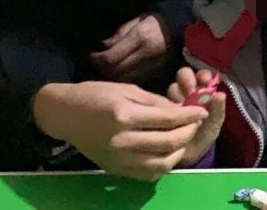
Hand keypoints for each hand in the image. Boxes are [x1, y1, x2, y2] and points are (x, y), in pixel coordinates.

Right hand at [33, 80, 206, 181]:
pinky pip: (147, 175)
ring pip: (161, 164)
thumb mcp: (126, 90)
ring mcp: (119, 159)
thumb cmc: (94, 94)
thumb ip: (155, 102)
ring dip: (178, 152)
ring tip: (183, 139)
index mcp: (124, 116)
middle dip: (188, 133)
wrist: (64, 115)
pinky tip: (168, 153)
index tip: (202, 112)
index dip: (189, 116)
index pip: (167, 119)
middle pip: (167, 143)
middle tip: (195, 124)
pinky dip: (163, 166)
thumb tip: (180, 110)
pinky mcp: (116, 170)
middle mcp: (122, 141)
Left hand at [91, 13, 168, 83]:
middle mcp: (147, 56)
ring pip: (125, 80)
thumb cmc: (160, 20)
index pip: (111, 57)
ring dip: (113, 77)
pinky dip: (126, 79)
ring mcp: (155, 67)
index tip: (91, 54)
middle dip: (103, 69)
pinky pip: (137, 81)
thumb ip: (120, 33)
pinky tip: (122, 73)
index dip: (97, 59)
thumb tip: (103, 45)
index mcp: (141, 38)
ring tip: (108, 69)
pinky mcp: (160, 74)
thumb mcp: (139, 19)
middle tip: (97, 63)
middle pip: (116, 72)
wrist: (187, 28)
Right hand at [166, 67, 226, 166]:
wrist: (188, 156)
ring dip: (177, 95)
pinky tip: (169, 116)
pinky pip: (160, 102)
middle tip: (190, 92)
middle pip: (184, 75)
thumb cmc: (203, 135)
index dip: (203, 75)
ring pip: (172, 88)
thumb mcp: (213, 125)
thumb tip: (220, 94)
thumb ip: (218, 110)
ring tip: (181, 108)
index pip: (202, 75)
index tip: (204, 80)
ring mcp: (173, 99)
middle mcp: (187, 91)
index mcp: (203, 91)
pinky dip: (165, 106)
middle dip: (187, 80)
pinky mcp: (160, 109)